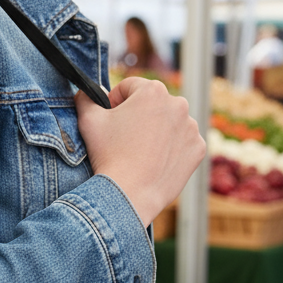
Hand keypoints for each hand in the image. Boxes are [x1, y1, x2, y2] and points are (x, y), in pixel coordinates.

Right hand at [75, 78, 205, 226]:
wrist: (129, 195)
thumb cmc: (108, 156)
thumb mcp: (88, 121)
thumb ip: (85, 99)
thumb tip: (84, 93)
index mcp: (152, 91)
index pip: (131, 87)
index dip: (116, 101)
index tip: (111, 119)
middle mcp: (178, 104)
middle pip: (153, 104)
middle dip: (139, 116)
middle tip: (125, 139)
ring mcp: (191, 127)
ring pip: (170, 123)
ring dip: (157, 132)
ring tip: (141, 153)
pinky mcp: (197, 148)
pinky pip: (183, 143)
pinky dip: (171, 150)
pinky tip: (155, 162)